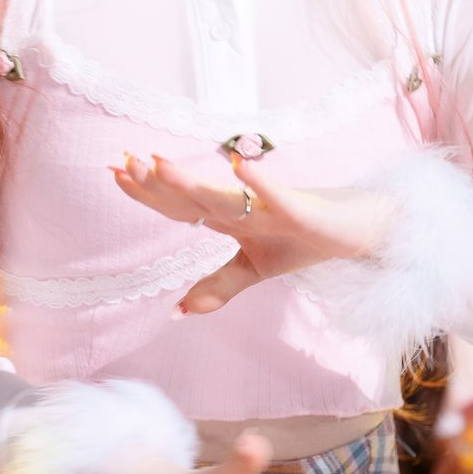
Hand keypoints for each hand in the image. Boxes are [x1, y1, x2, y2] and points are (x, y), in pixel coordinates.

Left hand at [109, 149, 390, 313]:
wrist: (359, 232)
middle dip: (157, 182)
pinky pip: (279, 196)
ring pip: (225, 196)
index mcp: (230, 219)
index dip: (147, 192)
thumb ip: (217, 286)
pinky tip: (239, 166)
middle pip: (193, 197)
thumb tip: (176, 311)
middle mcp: (245, 208)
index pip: (180, 206)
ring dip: (192, 183)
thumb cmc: (305, 240)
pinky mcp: (303, 211)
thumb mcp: (256, 269)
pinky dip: (260, 183)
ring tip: (159, 165)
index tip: (113, 173)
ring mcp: (272, 207)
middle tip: (123, 162)